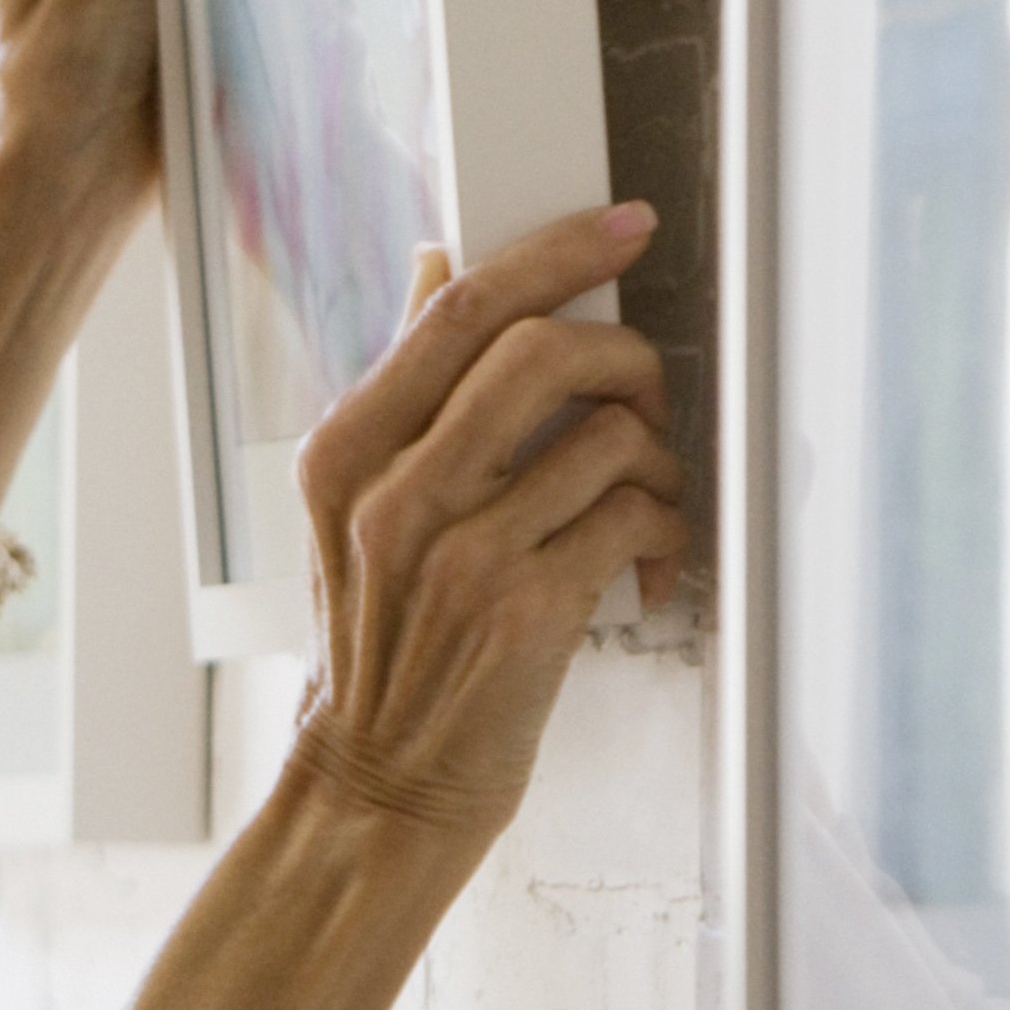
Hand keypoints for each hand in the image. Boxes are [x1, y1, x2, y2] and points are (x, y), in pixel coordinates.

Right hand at [289, 205, 682, 836]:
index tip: (618, 227)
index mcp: (344, 457)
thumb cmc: (378, 650)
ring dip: (654, 459)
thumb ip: (402, 396)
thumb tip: (438, 268)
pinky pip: (634, 516)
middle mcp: (393, 497)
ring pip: (605, 434)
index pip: (456, 309)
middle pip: (540, 350)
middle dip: (622, 355)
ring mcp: (460, 554)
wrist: (377, 782)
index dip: (554, 251)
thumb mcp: (353, 513)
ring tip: (643, 498)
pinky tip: (646, 561)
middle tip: (640, 390)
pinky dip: (665, 529)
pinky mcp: (526, 609)